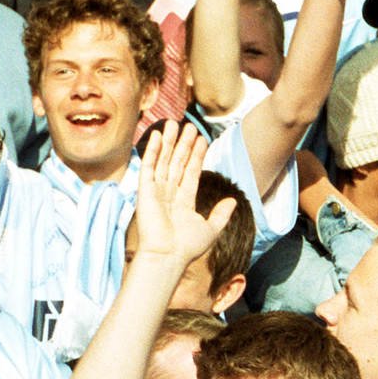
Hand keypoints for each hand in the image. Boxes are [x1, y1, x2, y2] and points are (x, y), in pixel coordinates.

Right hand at [132, 122, 237, 272]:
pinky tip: (158, 135)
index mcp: (184, 201)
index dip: (197, 156)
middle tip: (189, 126)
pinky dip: (153, 150)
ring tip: (174, 123)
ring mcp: (156, 191)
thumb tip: (233, 200)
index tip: (202, 140)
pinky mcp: (144, 190)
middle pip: (178, 163)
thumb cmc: (187, 247)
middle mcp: (169, 194)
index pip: (191, 172)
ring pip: (164, 160)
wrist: (168, 255)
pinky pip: (149, 166)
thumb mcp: (210, 229)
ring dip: (169, 142)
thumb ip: (221, 214)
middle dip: (184, 144)